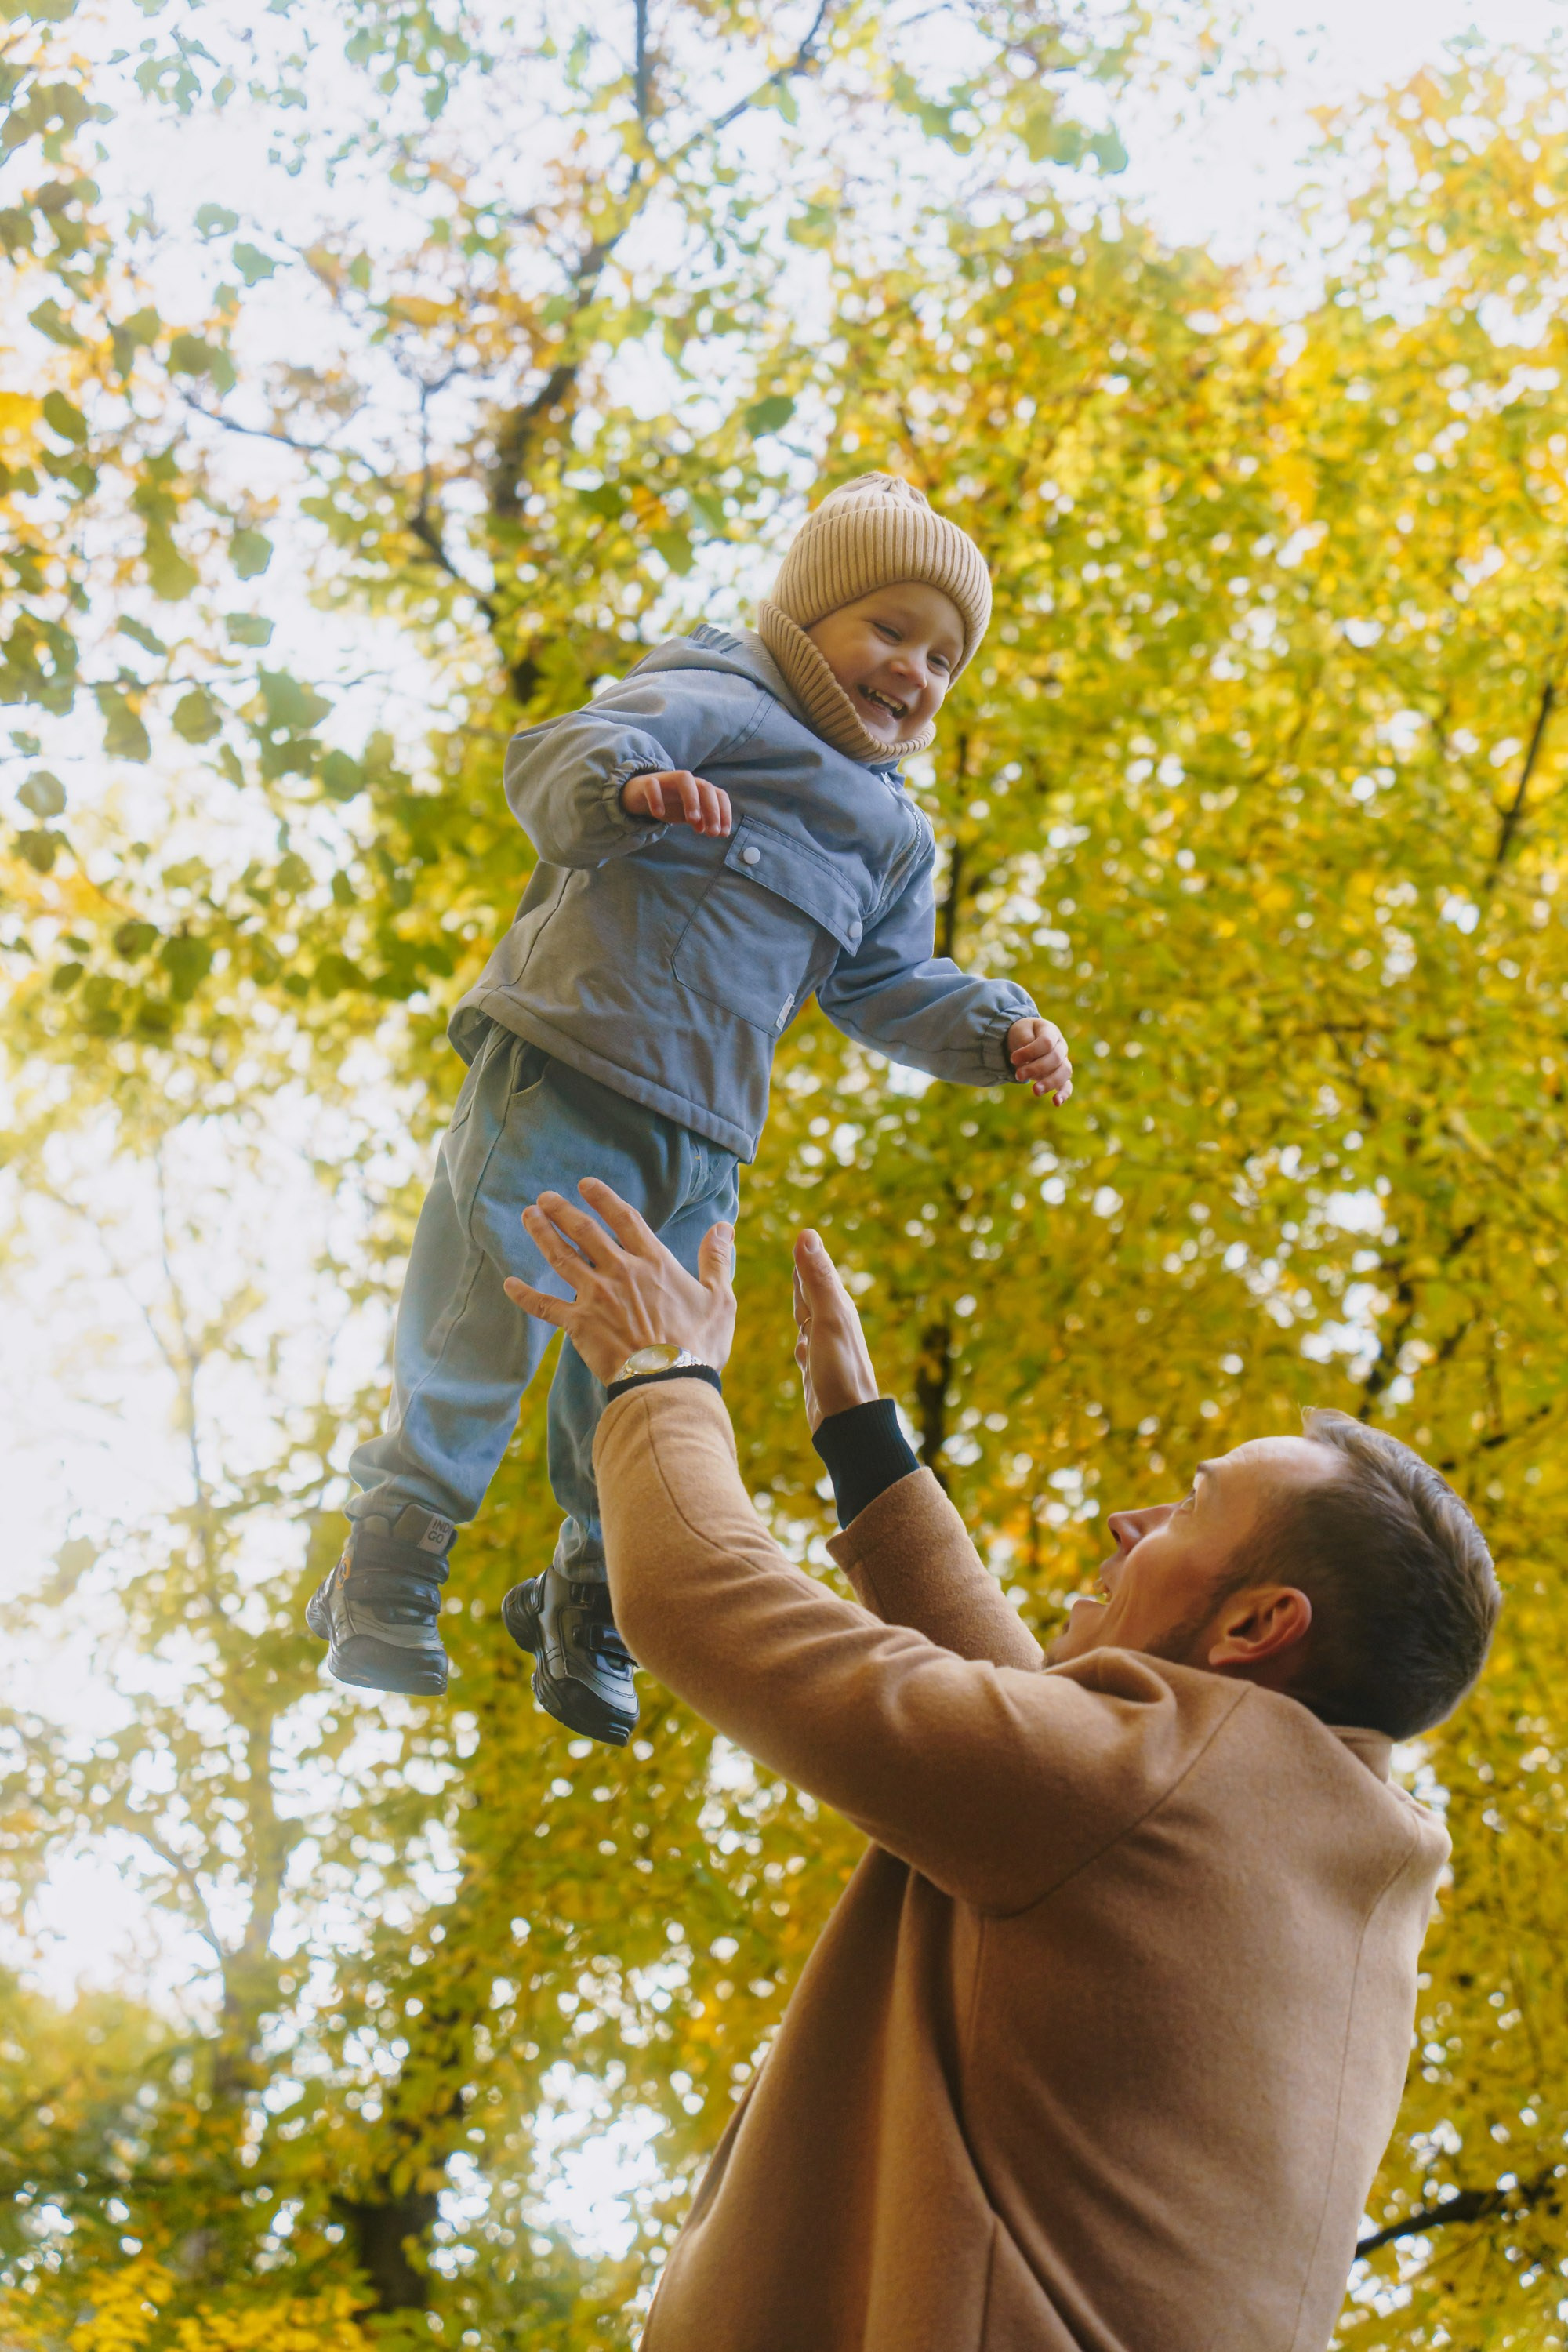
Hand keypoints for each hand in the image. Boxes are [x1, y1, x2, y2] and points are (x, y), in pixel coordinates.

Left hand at [503, 1178, 736, 1385]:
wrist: (669, 1383)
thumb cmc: (699, 1345)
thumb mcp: (720, 1299)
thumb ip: (717, 1259)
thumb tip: (723, 1226)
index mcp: (653, 1263)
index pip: (624, 1219)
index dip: (603, 1198)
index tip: (585, 1184)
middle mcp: (620, 1272)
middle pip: (584, 1231)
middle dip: (562, 1210)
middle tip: (545, 1197)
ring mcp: (595, 1297)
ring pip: (561, 1257)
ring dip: (542, 1234)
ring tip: (529, 1217)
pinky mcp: (578, 1324)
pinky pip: (545, 1306)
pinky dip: (525, 1295)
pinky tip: (508, 1284)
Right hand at [620, 768, 732, 836]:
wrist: (640, 794)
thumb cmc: (669, 803)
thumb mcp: (687, 814)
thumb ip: (700, 821)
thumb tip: (711, 831)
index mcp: (699, 788)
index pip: (719, 795)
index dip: (725, 813)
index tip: (724, 833)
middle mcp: (687, 781)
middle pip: (705, 787)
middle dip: (712, 809)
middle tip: (712, 833)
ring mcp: (668, 780)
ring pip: (684, 778)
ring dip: (691, 799)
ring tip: (692, 820)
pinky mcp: (648, 782)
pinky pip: (653, 785)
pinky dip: (656, 798)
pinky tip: (659, 815)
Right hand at [791, 1229, 880, 1432]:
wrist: (847, 1420)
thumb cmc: (839, 1369)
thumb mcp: (828, 1318)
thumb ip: (817, 1279)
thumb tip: (807, 1234)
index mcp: (837, 1309)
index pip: (820, 1275)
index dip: (809, 1258)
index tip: (803, 1237)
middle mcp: (833, 1326)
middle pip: (814, 1295)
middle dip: (804, 1280)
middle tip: (797, 1259)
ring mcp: (826, 1349)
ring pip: (809, 1321)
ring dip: (802, 1307)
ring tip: (798, 1294)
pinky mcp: (817, 1371)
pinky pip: (807, 1348)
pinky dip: (802, 1342)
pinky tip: (801, 1347)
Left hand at [1008, 1015, 1071, 1103]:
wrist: (1026, 1037)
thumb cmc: (1023, 1033)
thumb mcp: (1020, 1031)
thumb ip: (1025, 1041)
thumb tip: (1029, 1059)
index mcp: (1051, 1032)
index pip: (1046, 1042)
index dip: (1030, 1051)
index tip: (1013, 1059)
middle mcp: (1061, 1046)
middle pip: (1056, 1058)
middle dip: (1036, 1068)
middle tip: (1018, 1075)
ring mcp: (1063, 1061)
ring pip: (1064, 1072)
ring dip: (1050, 1082)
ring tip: (1035, 1091)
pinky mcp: (1060, 1076)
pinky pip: (1067, 1085)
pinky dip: (1063, 1094)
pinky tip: (1056, 1103)